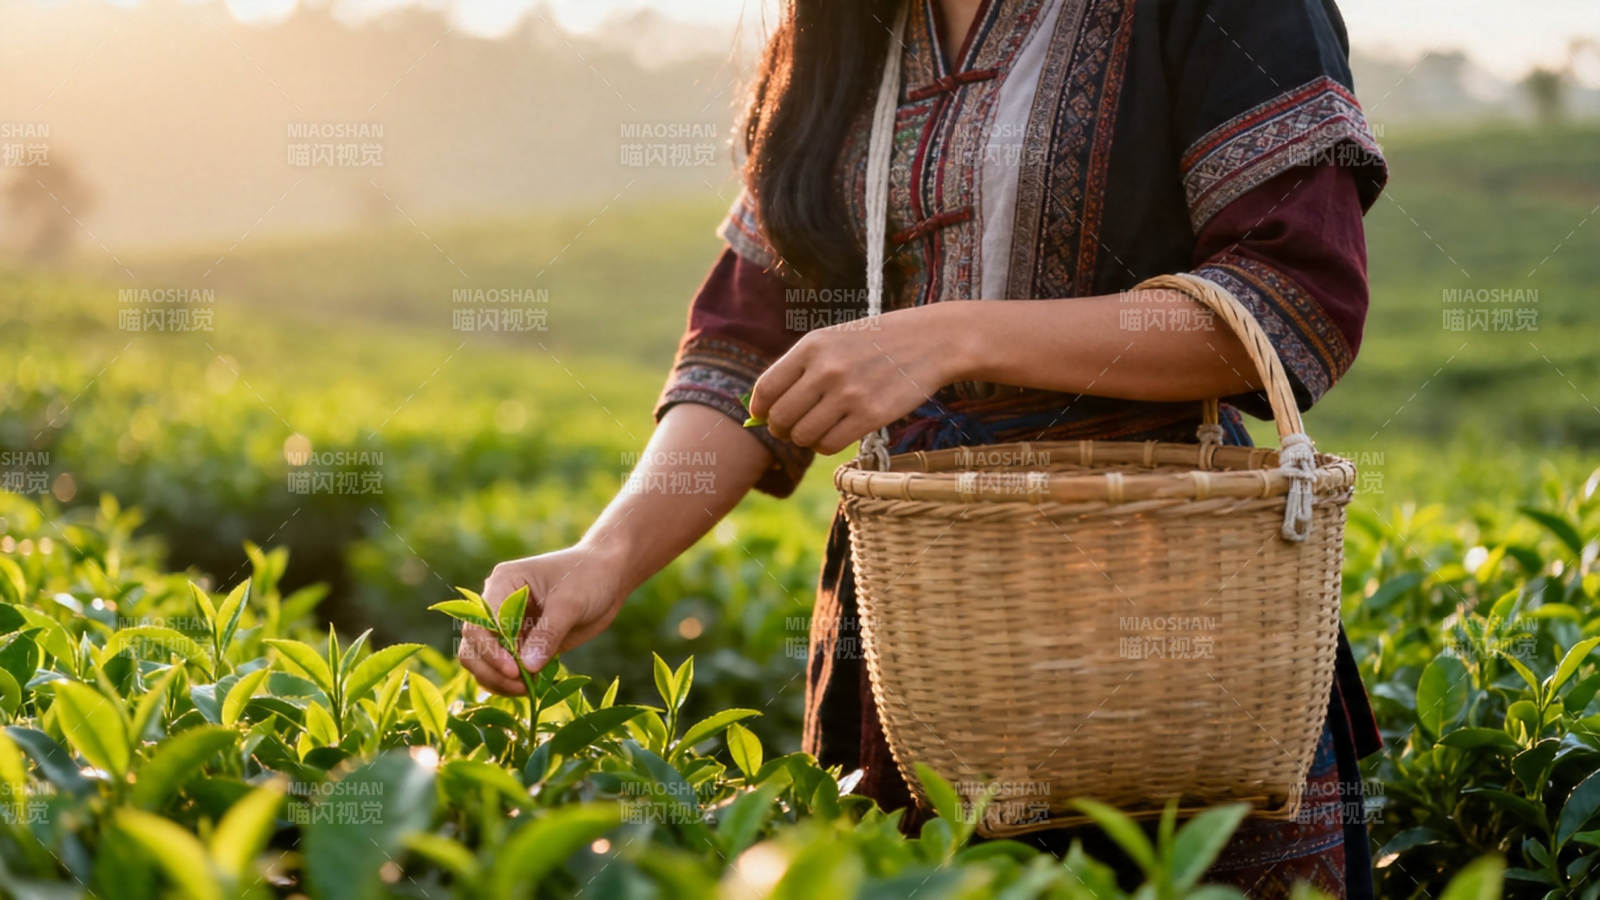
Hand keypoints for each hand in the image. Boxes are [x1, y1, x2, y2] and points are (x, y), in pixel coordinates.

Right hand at [457, 545, 626, 695]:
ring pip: (483, 662)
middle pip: (473, 646)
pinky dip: (513, 683)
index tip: (516, 671)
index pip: (480, 623)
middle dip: (491, 671)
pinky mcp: (522, 643)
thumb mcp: (571, 603)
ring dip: (499, 681)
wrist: (607, 577)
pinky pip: (505, 669)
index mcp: (502, 584)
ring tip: (528, 690)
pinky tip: (533, 688)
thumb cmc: (588, 578)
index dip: (491, 651)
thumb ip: (548, 633)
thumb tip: (527, 667)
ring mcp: (507, 626)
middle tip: (521, 687)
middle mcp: (497, 606)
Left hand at [748, 305, 962, 454]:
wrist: (930, 342)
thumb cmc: (876, 343)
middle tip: (791, 429)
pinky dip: (825, 446)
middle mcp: (826, 369)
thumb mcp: (834, 341)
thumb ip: (800, 369)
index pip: (766, 388)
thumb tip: (765, 411)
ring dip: (805, 440)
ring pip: (803, 436)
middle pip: (781, 418)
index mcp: (812, 346)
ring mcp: (849, 394)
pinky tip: (834, 435)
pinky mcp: (870, 416)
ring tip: (817, 430)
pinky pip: (829, 445)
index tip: (763, 416)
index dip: (759, 409)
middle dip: (781, 430)